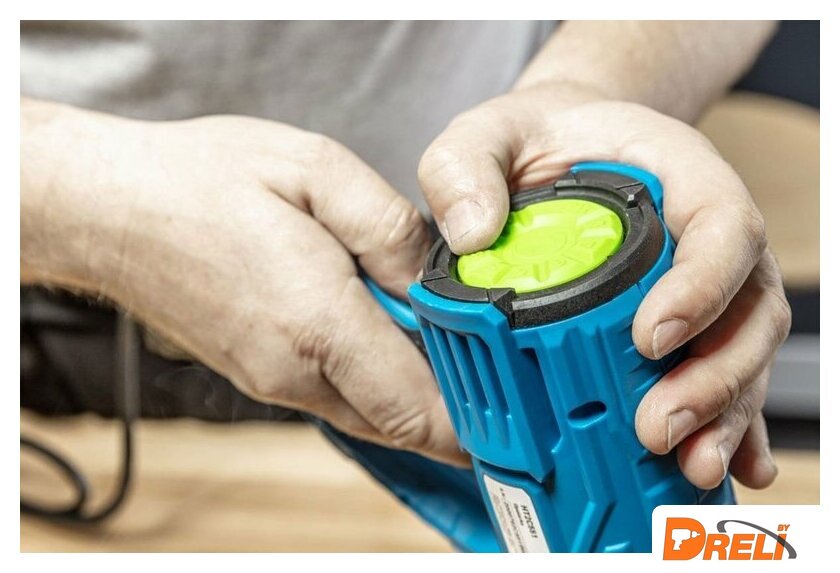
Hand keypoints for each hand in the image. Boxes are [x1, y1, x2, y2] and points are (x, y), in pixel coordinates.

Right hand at [22, 104, 463, 464]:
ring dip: (417, 389)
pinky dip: (378, 379)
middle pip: (404, 425)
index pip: (421, 409)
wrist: (112, 210)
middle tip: (495, 359)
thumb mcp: (316, 171)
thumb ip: (392, 230)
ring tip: (445, 337)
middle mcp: (295, 371)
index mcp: (318, 322)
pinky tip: (386, 329)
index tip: (519, 398)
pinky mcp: (261, 376)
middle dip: (459, 403)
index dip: (481, 417)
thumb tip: (437, 278)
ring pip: (374, 415)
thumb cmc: (203, 183)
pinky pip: (341, 396)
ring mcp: (274, 382)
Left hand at [417, 83, 790, 487]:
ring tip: (687, 464)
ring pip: (744, 353)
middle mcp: (705, 233)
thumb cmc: (531, 140)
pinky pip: (725, 375)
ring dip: (723, 415)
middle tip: (658, 427)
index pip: (721, 224)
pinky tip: (729, 467)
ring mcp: (706, 283)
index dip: (702, 286)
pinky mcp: (691, 323)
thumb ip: (465, 167)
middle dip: (714, 378)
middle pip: (746, 308)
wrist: (557, 150)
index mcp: (677, 174)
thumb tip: (473, 234)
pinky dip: (733, 425)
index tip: (650, 339)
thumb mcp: (484, 135)